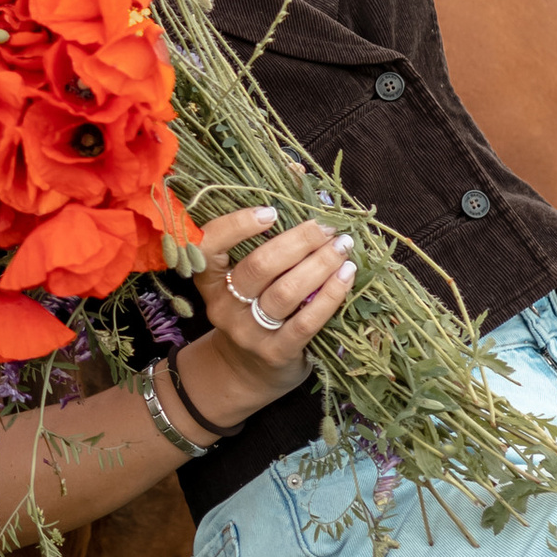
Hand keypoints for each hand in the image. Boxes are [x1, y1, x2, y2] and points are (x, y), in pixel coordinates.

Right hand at [179, 207, 356, 428]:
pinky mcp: (276, 353)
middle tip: (327, 227)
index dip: (236, 225)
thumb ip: (262, 243)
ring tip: (342, 246)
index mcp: (211, 282)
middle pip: (260, 266)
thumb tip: (300, 182)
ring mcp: (249, 333)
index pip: (209, 246)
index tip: (271, 211)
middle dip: (299, 241)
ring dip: (319, 264)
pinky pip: (306, 321)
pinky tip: (346, 276)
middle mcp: (225, 307)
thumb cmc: (251, 313)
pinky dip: (330, 295)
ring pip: (286, 292)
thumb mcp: (244, 282)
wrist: (245, 373)